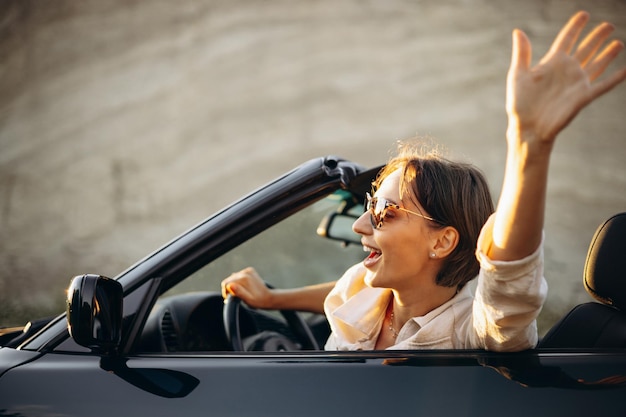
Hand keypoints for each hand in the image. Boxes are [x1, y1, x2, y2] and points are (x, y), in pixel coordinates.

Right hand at [221, 267, 273, 308]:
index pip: (226, 284)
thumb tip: (230, 285)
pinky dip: (239, 282)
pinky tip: (244, 287)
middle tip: (235, 297)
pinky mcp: (250, 270)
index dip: (226, 292)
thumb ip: (238, 292)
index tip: (230, 298)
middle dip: (229, 289)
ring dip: (234, 285)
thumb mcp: (248, 300)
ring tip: (241, 292)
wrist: (268, 297)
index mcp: (244, 279)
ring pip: (233, 278)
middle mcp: (245, 272)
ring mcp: (248, 270)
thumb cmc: (257, 301)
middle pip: (228, 280)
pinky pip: (238, 276)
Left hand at [506, 11, 625, 145]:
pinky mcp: (584, 96)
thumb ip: (522, 53)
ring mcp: (577, 83)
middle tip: (609, 25)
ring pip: (597, 63)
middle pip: (586, 48)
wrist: (528, 127)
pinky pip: (604, 85)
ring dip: (608, 53)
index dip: (575, 27)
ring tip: (618, 42)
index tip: (584, 15)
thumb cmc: (520, 103)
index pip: (567, 39)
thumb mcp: (518, 75)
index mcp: (551, 62)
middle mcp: (567, 70)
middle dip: (597, 36)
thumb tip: (518, 31)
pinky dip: (616, 78)